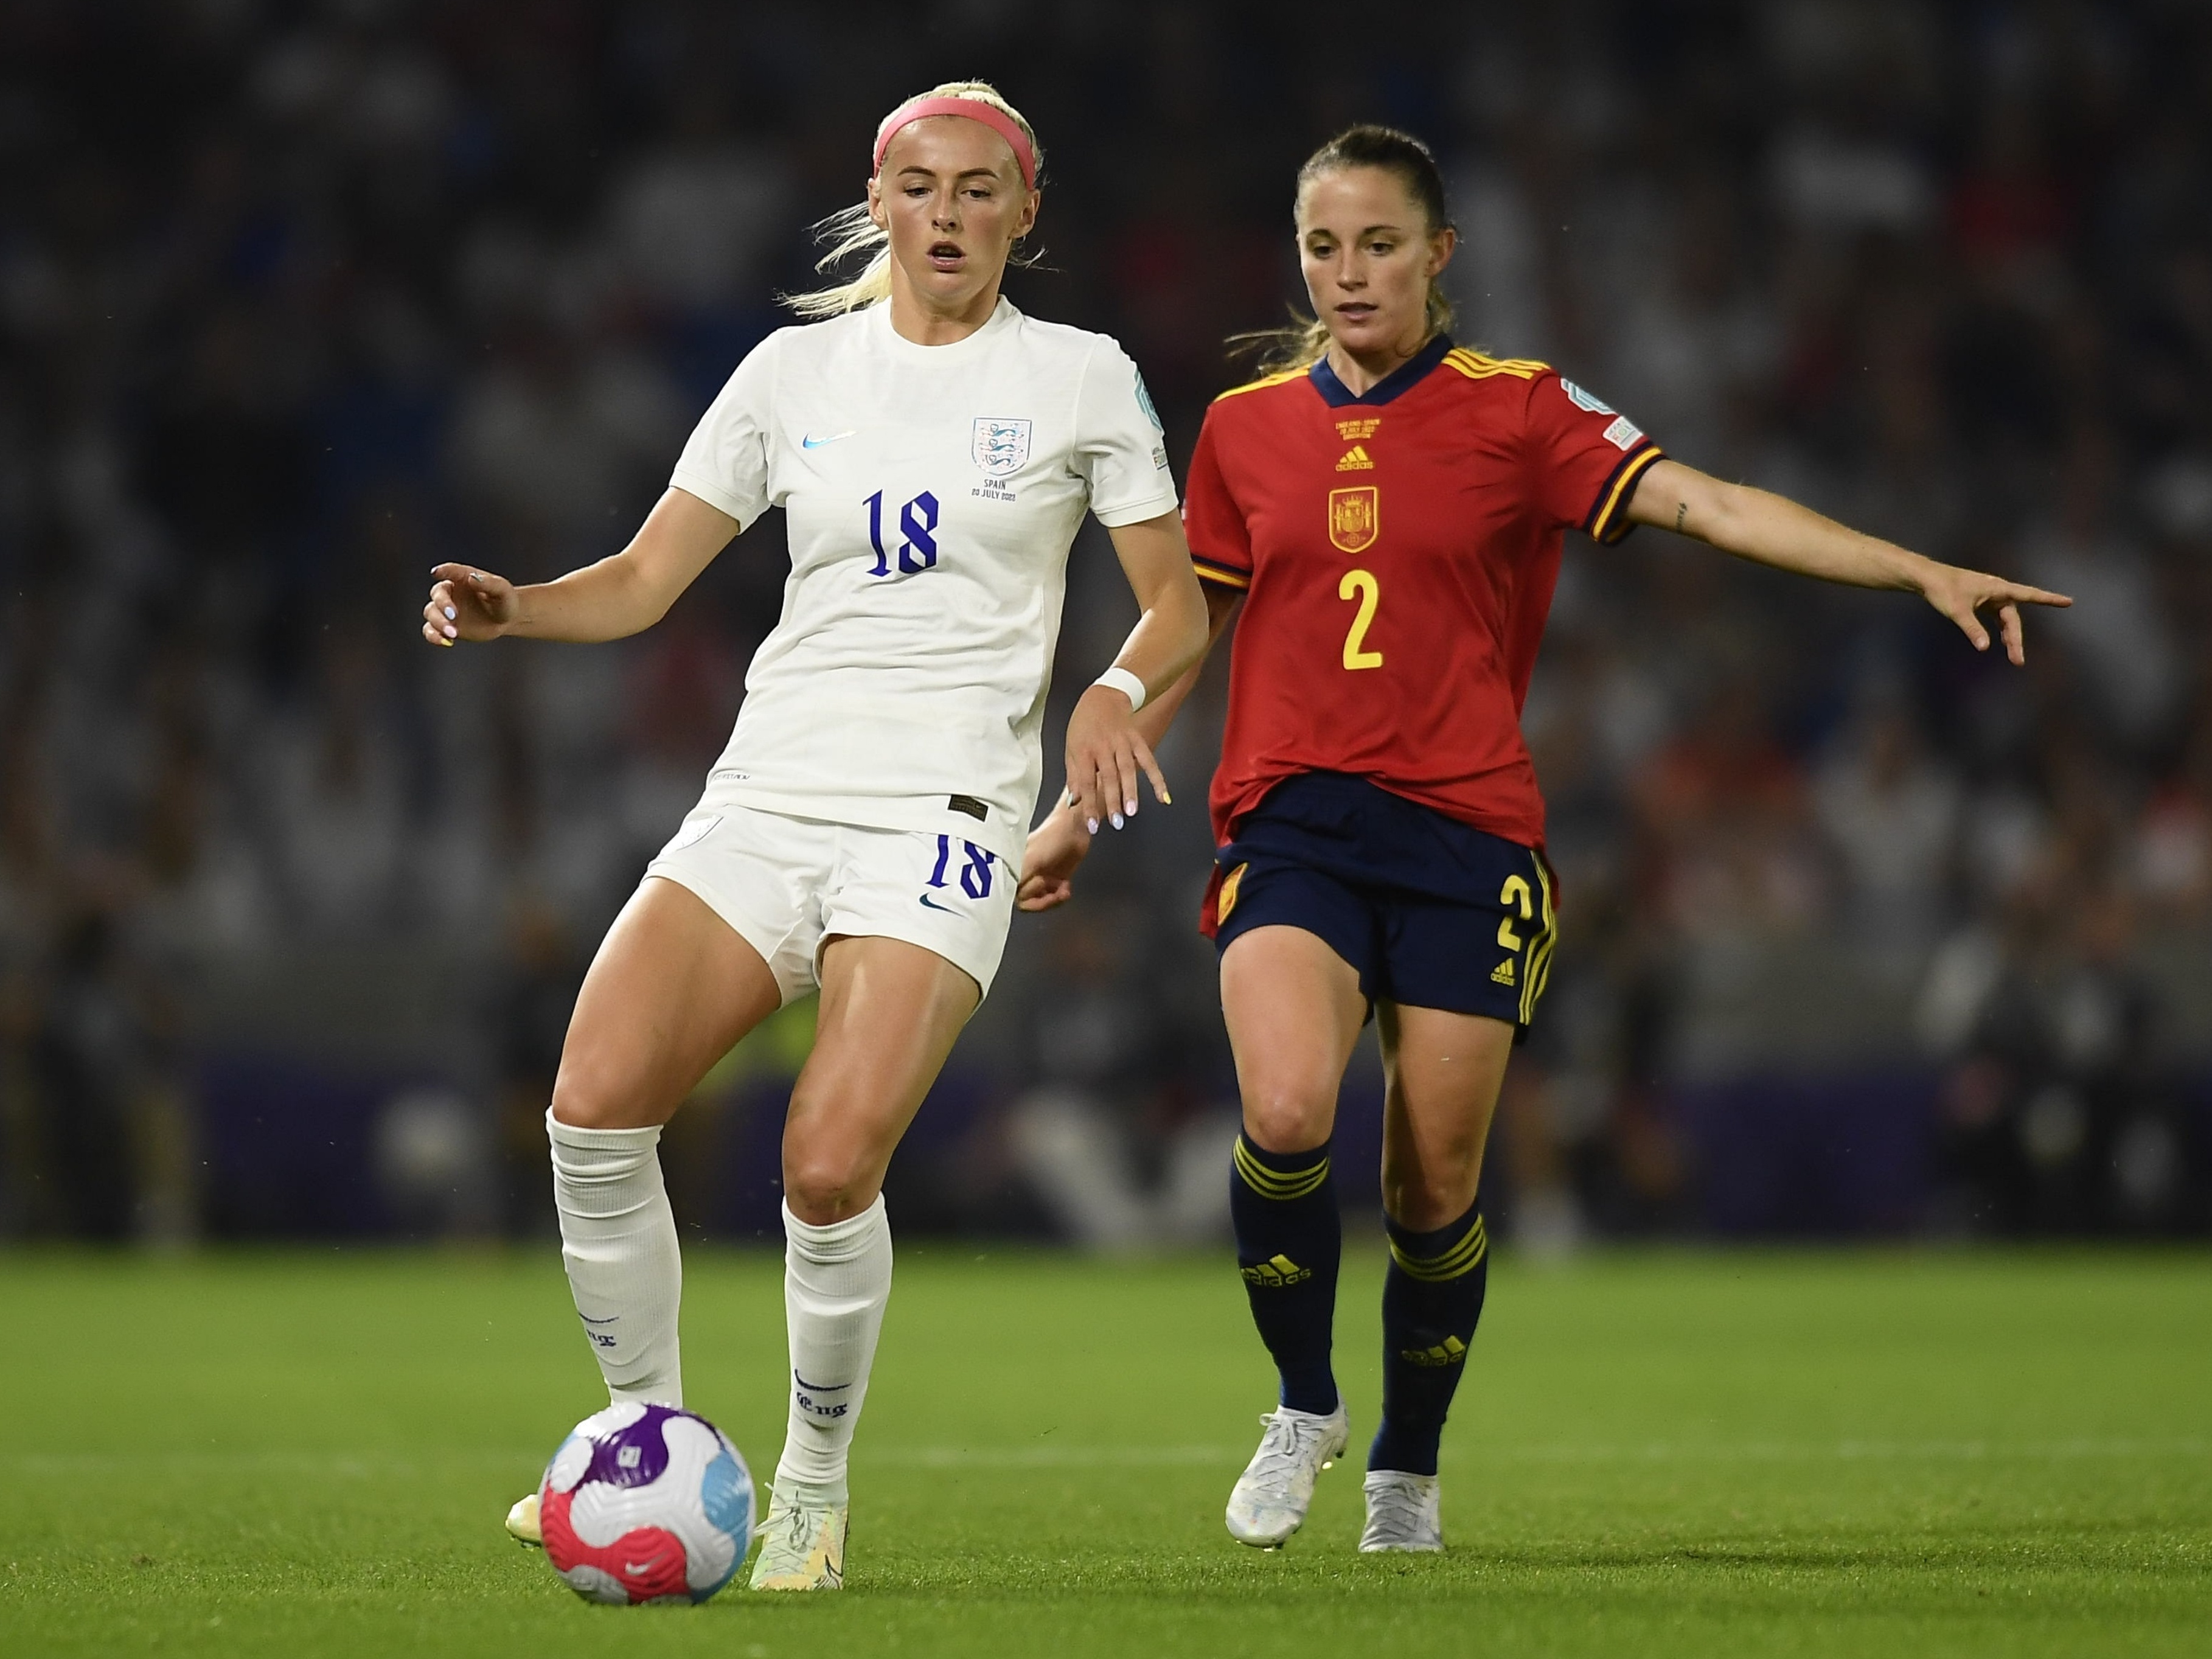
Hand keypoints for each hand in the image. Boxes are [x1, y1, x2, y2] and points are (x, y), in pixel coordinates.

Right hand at [421, 564, 518, 647]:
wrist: (505, 620)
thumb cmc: (504, 600)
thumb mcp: (502, 590)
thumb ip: (488, 583)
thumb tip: (472, 578)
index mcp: (462, 578)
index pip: (450, 571)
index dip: (443, 571)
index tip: (436, 573)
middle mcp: (450, 592)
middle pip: (437, 595)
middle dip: (442, 605)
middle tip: (453, 616)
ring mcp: (445, 610)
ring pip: (431, 613)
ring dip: (438, 623)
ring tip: (453, 633)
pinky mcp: (445, 626)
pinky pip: (431, 630)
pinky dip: (434, 636)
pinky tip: (446, 642)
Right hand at [1017, 805, 1091, 911]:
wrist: (1076, 828)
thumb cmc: (1052, 836)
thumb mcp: (1032, 858)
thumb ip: (1019, 877)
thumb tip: (1009, 892)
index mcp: (1015, 867)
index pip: (1011, 893)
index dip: (1026, 895)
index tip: (1039, 887)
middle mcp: (1025, 874)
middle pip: (1026, 901)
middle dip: (1042, 900)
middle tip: (1053, 892)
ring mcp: (1040, 877)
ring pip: (1039, 902)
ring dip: (1052, 900)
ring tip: (1062, 891)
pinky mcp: (1054, 880)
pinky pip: (1053, 898)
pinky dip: (1060, 896)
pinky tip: (1066, 887)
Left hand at [1062, 681, 1169, 833]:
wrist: (1103, 697)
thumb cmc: (1083, 724)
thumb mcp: (1071, 747)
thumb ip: (1074, 775)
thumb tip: (1075, 802)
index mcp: (1084, 750)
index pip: (1086, 782)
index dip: (1089, 805)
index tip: (1092, 825)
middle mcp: (1103, 747)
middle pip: (1109, 777)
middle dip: (1112, 802)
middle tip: (1116, 822)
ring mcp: (1122, 743)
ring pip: (1128, 770)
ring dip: (1131, 792)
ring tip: (1132, 811)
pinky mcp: (1138, 740)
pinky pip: (1149, 761)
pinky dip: (1157, 779)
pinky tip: (1163, 796)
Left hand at [1914, 560, 2070, 665]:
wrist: (1927, 579)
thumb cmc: (1943, 590)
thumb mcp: (1958, 611)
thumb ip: (1972, 629)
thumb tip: (1985, 648)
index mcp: (1998, 588)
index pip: (2030, 595)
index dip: (2050, 599)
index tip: (2069, 602)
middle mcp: (1998, 591)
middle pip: (2013, 619)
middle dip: (2016, 639)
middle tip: (2018, 661)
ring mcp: (1990, 596)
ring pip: (2005, 620)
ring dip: (2009, 637)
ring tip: (2014, 657)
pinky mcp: (1981, 602)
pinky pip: (1997, 618)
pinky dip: (2000, 630)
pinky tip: (2002, 642)